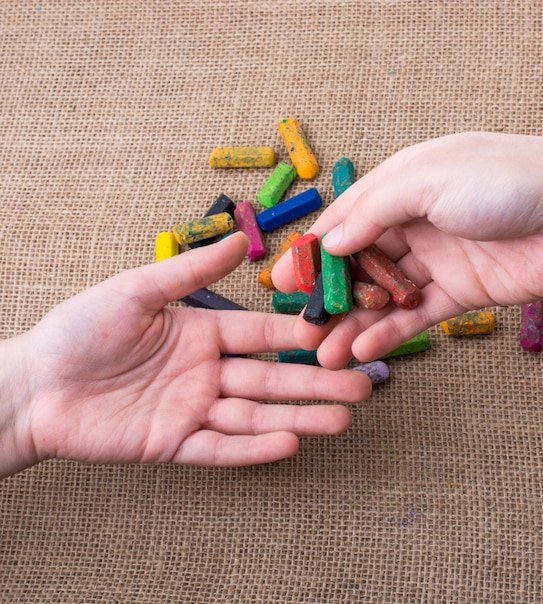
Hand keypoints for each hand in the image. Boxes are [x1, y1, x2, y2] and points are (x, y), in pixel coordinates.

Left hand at [1, 232, 370, 477]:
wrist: (34, 385)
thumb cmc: (79, 330)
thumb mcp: (137, 289)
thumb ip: (191, 271)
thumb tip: (239, 238)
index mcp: (201, 333)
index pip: (262, 336)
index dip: (300, 337)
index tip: (337, 334)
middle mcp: (205, 372)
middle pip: (271, 380)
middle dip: (317, 382)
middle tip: (361, 385)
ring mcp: (192, 409)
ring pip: (255, 416)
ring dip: (299, 418)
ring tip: (341, 419)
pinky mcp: (173, 443)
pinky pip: (219, 448)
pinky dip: (253, 449)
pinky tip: (289, 444)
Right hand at [272, 132, 542, 366]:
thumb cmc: (503, 179)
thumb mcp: (426, 180)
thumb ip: (373, 212)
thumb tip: (330, 243)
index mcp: (402, 186)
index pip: (345, 221)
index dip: (311, 252)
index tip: (281, 280)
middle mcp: (414, 222)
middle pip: (358, 264)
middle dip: (327, 297)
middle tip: (300, 327)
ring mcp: (436, 260)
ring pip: (383, 296)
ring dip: (353, 324)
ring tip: (324, 353)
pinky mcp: (459, 291)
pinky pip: (415, 316)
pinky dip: (390, 333)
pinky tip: (364, 351)